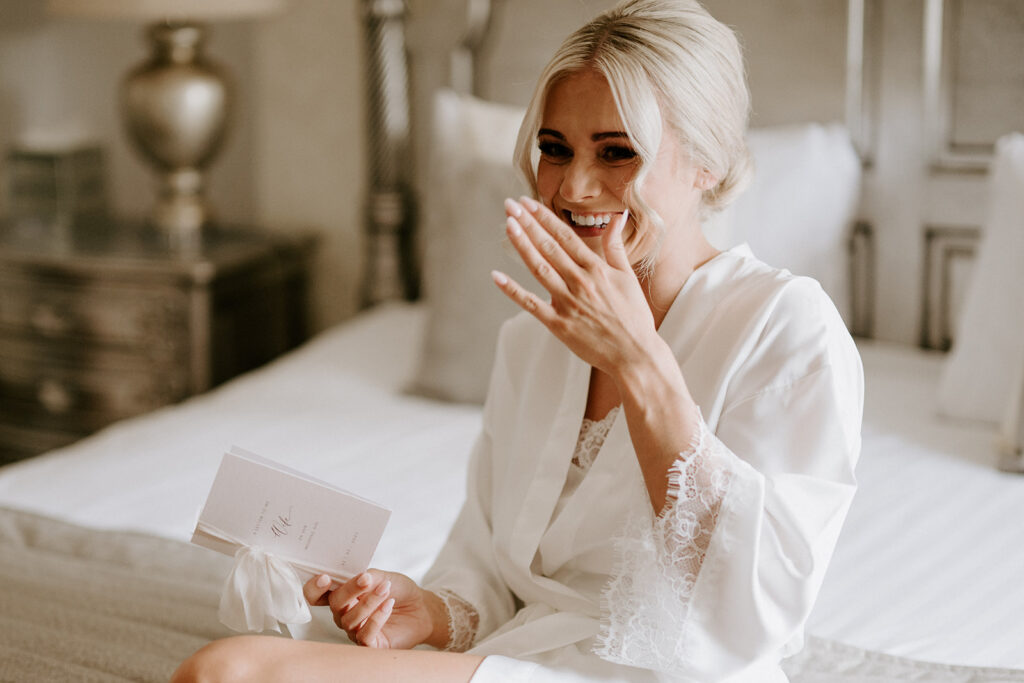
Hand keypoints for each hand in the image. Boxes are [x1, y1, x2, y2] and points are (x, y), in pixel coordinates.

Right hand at [303, 570, 431, 648]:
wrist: (420, 608)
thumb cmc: (398, 591)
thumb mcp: (384, 577)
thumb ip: (368, 576)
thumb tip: (359, 577)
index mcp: (342, 596)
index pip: (316, 595)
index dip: (314, 588)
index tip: (325, 577)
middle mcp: (344, 614)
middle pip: (334, 605)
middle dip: (350, 590)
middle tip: (367, 579)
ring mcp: (355, 630)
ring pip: (350, 619)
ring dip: (369, 602)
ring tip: (386, 590)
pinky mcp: (369, 644)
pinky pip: (364, 635)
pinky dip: (377, 618)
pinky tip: (389, 605)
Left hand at [493, 196, 658, 377]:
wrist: (635, 354)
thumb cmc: (634, 317)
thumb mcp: (628, 278)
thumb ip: (616, 247)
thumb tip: (618, 217)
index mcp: (596, 269)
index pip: (565, 236)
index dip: (545, 217)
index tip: (528, 202)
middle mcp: (580, 282)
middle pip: (549, 247)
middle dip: (528, 224)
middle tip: (510, 205)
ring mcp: (568, 303)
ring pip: (539, 268)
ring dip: (522, 246)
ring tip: (507, 226)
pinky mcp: (558, 324)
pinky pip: (531, 304)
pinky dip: (513, 291)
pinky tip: (497, 276)